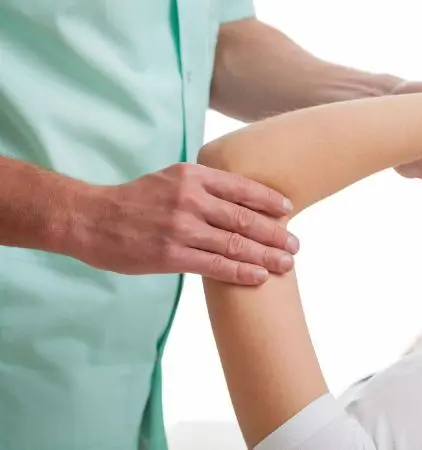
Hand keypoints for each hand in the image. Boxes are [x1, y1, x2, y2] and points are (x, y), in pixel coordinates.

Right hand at [71, 163, 298, 284]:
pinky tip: (260, 275)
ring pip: (235, 243)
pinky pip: (215, 265)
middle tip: (295, 245)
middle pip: (245, 218)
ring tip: (287, 263)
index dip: (269, 200)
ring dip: (266, 255)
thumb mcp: (170, 178)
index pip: (242, 187)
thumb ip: (204, 185)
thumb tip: (241, 197)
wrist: (91, 218)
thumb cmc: (135, 200)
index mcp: (193, 176)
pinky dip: (241, 271)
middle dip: (275, 234)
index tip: (289, 210)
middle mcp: (191, 199)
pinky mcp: (172, 255)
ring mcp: (182, 228)